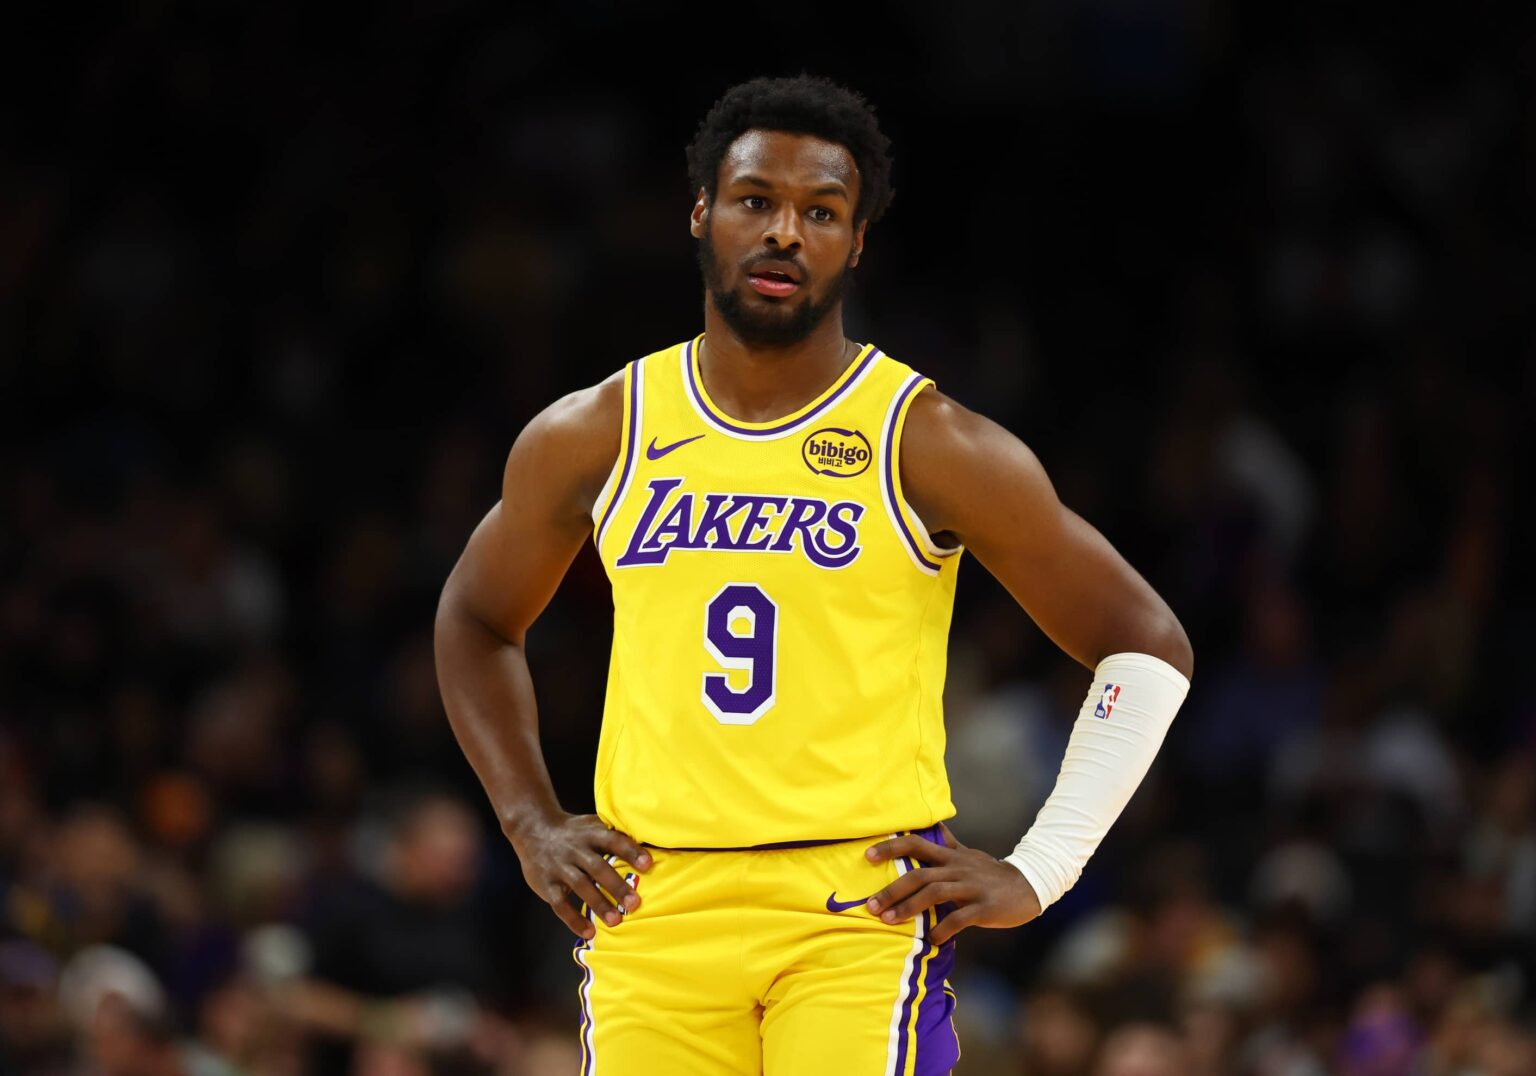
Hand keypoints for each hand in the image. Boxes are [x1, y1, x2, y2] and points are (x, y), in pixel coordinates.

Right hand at [507, 812, 651, 938]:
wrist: (532, 828)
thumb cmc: (574, 832)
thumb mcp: (592, 825)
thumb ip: (615, 836)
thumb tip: (651, 847)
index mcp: (591, 833)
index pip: (613, 840)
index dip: (630, 851)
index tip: (648, 865)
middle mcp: (575, 848)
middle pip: (597, 867)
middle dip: (616, 885)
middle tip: (635, 903)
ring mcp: (559, 866)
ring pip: (580, 886)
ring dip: (599, 904)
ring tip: (616, 921)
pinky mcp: (546, 883)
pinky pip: (560, 904)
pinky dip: (573, 919)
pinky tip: (589, 932)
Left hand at [864, 823, 1041, 944]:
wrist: (1029, 886)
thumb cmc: (991, 872)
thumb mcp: (968, 854)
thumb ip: (948, 843)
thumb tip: (932, 825)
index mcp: (951, 856)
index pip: (916, 844)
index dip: (891, 847)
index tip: (867, 855)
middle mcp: (958, 868)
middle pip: (919, 874)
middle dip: (892, 889)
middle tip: (871, 905)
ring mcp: (971, 887)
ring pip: (934, 894)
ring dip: (909, 908)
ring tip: (889, 921)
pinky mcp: (984, 907)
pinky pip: (959, 918)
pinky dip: (942, 929)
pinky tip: (932, 939)